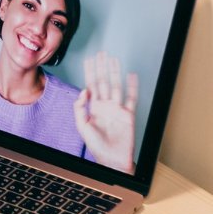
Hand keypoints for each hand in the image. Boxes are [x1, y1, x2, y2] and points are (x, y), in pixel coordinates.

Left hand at [72, 51, 137, 172]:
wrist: (112, 159)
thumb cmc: (96, 146)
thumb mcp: (82, 126)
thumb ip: (80, 108)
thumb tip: (83, 91)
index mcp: (93, 108)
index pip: (90, 85)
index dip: (89, 72)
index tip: (89, 60)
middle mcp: (105, 106)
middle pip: (103, 81)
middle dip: (102, 67)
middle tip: (101, 54)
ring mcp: (117, 109)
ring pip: (116, 86)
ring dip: (115, 72)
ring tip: (113, 60)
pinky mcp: (128, 114)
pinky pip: (131, 98)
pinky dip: (132, 86)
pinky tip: (131, 76)